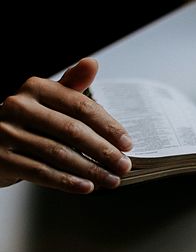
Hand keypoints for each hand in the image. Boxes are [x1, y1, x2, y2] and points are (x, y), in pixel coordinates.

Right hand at [0, 58, 132, 192]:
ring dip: (90, 170)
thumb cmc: (26, 120)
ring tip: (111, 179)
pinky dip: (67, 182)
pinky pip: (41, 173)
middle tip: (123, 165)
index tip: (127, 143)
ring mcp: (7, 133)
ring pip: (58, 154)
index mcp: (34, 88)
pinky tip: (86, 187)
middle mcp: (18, 107)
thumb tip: (92, 64)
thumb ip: (71, 85)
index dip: (107, 126)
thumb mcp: (47, 99)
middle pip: (72, 131)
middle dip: (103, 151)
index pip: (80, 106)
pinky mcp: (2, 158)